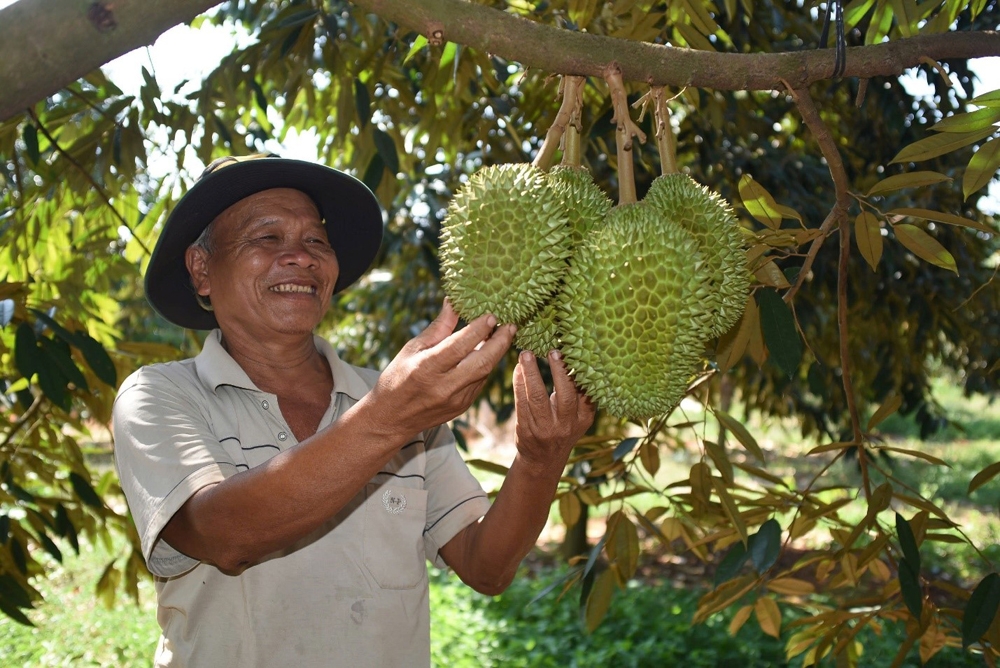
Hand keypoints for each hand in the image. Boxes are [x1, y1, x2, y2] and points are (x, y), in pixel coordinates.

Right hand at [370, 300, 514, 436]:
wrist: (391, 418)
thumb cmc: (398, 377)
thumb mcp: (412, 349)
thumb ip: (439, 328)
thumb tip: (454, 302)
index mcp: (426, 369)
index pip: (460, 346)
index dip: (479, 330)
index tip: (492, 315)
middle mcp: (443, 387)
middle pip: (481, 362)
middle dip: (500, 342)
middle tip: (510, 325)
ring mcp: (455, 400)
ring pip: (485, 373)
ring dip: (497, 353)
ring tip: (503, 335)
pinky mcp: (462, 408)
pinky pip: (480, 383)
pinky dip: (486, 366)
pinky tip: (490, 353)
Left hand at [512, 350, 595, 475]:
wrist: (543, 460)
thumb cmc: (562, 429)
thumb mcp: (579, 418)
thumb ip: (580, 396)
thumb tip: (579, 360)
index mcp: (583, 418)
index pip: (585, 393)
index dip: (579, 373)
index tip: (574, 353)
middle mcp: (566, 424)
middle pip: (565, 395)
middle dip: (559, 372)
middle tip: (553, 351)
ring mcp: (545, 428)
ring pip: (538, 397)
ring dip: (531, 373)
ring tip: (526, 355)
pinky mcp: (526, 429)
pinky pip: (521, 403)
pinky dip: (519, 383)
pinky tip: (518, 369)